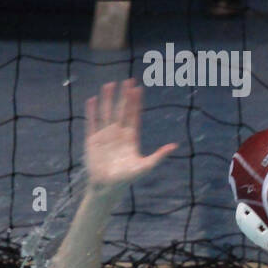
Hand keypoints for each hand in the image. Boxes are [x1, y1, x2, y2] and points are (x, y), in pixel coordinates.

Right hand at [84, 78, 176, 192]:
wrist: (107, 187)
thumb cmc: (127, 179)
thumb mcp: (145, 166)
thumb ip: (159, 156)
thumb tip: (174, 146)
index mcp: (131, 138)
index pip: (134, 115)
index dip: (135, 102)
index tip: (138, 88)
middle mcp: (118, 134)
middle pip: (121, 110)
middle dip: (124, 96)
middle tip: (127, 81)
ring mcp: (105, 136)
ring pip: (106, 113)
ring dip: (107, 99)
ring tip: (109, 85)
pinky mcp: (92, 140)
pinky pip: (92, 122)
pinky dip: (92, 112)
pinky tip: (92, 100)